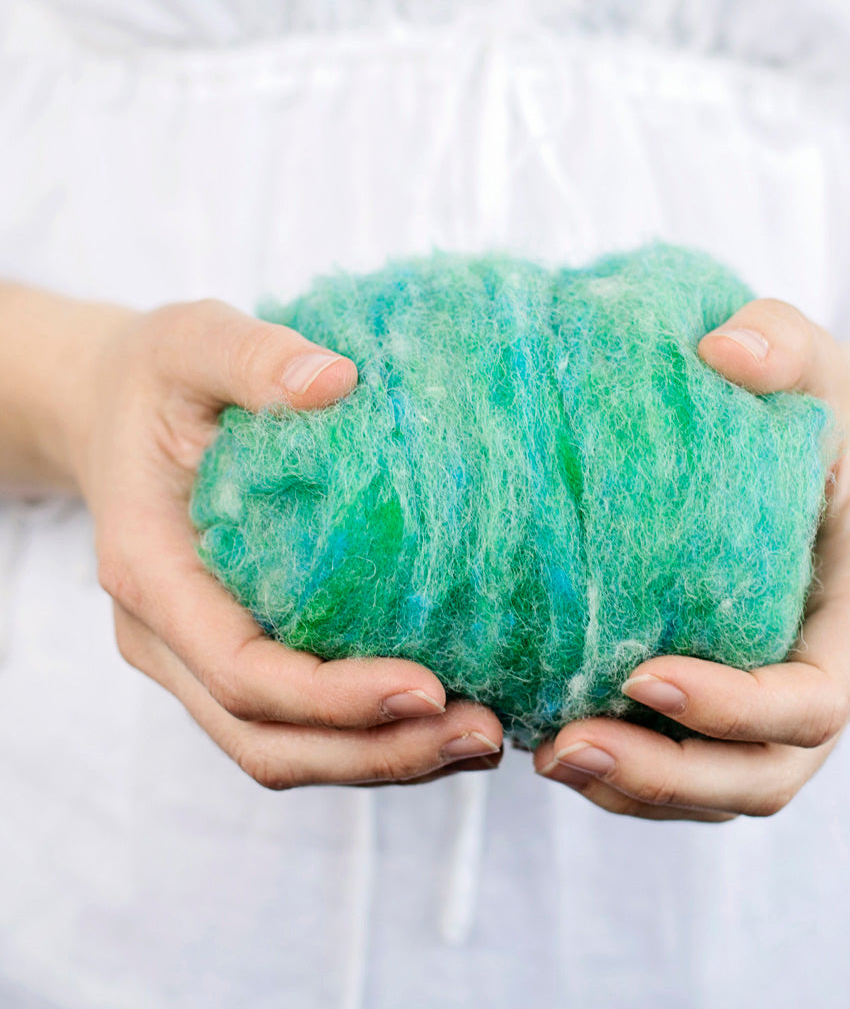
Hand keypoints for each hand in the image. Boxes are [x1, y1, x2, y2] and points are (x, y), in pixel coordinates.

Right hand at [66, 297, 504, 787]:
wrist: (113, 409)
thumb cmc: (155, 377)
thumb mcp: (192, 342)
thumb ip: (250, 358)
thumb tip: (336, 382)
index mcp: (152, 575)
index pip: (244, 673)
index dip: (335, 697)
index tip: (430, 687)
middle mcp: (168, 638)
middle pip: (270, 740)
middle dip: (377, 752)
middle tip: (483, 732)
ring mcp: (199, 656)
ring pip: (287, 748)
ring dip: (384, 759)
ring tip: (484, 738)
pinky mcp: (237, 651)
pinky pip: (301, 721)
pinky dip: (372, 734)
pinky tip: (448, 711)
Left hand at [534, 299, 849, 819]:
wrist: (819, 454)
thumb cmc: (811, 411)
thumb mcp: (809, 363)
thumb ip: (782, 345)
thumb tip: (724, 348)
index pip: (815, 694)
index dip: (737, 706)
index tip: (645, 676)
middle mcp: (827, 674)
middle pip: (767, 771)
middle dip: (670, 775)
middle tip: (568, 746)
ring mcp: (779, 704)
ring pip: (723, 789)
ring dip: (638, 789)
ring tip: (547, 756)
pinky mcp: (731, 708)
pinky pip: (690, 771)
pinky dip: (630, 777)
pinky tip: (554, 743)